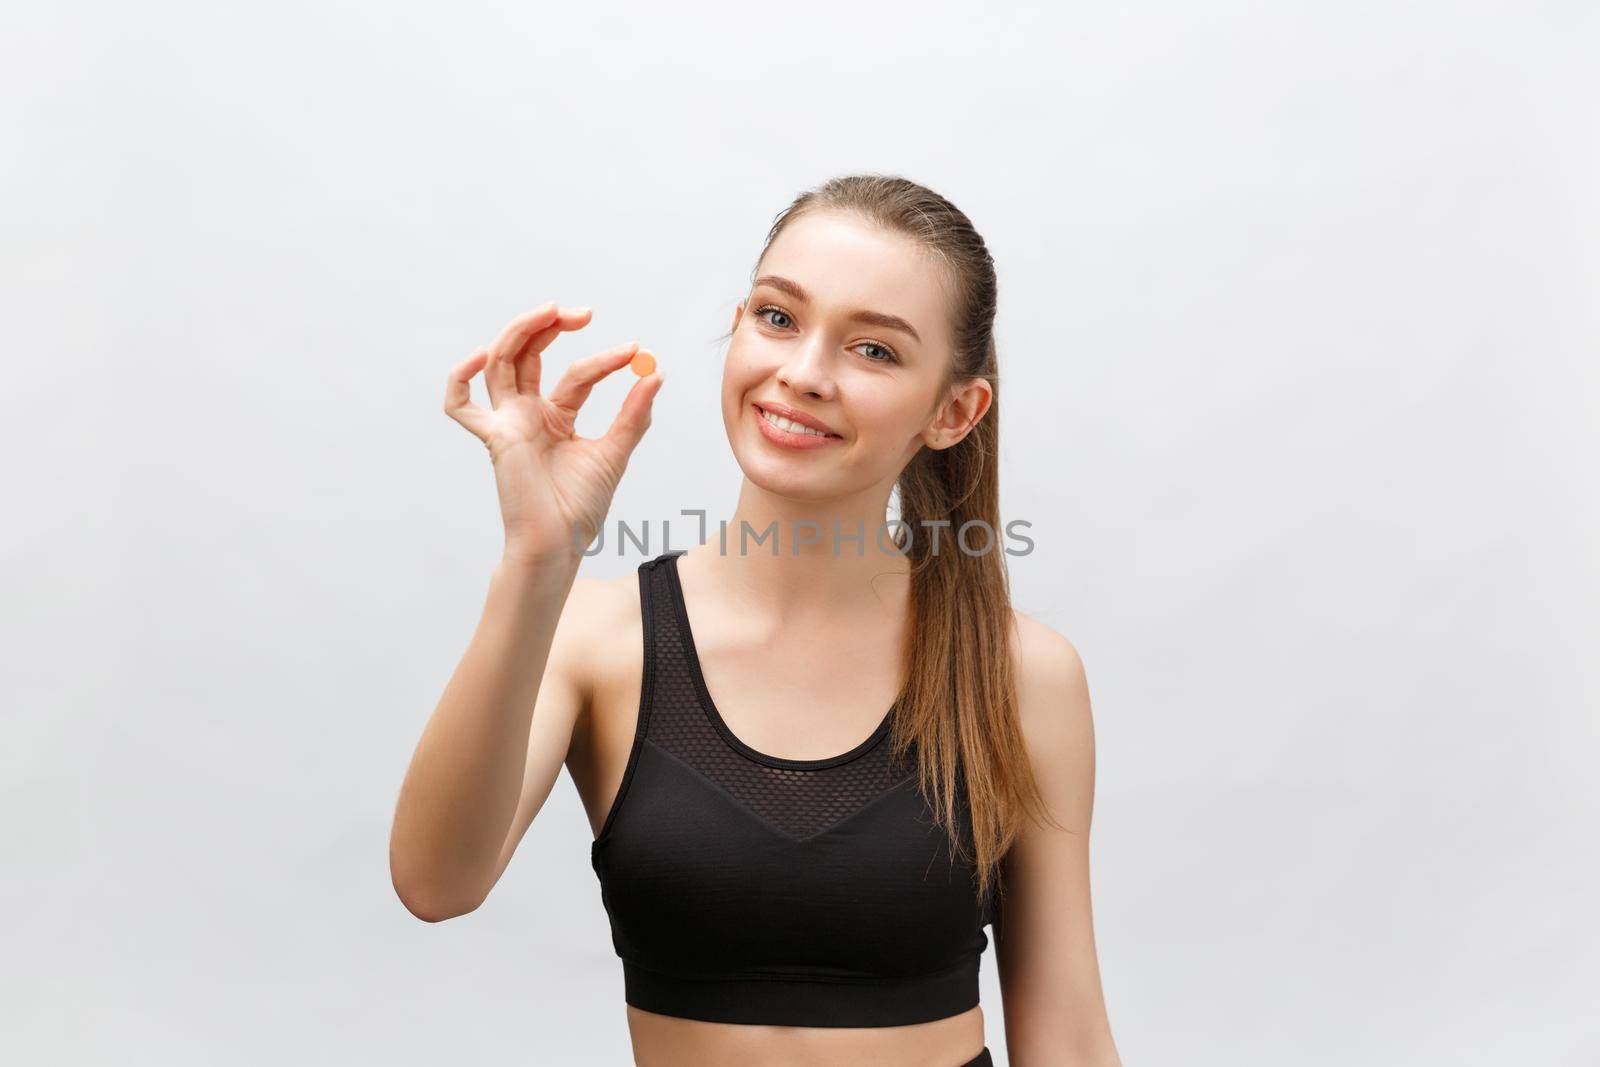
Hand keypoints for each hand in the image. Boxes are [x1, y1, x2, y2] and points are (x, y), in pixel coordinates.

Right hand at [443, 302, 661, 563]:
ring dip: (520, 331)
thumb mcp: (615, 452)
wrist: (560, 542)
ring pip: (501, 363)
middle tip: (583, 313)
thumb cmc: (582, 507)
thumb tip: (656, 375)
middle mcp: (528, 414)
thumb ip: (633, 415)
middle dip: (551, 326)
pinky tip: (481, 356)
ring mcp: (508, 423)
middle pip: (529, 354)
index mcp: (556, 416)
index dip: (604, 359)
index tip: (634, 351)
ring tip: (549, 311)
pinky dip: (461, 379)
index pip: (576, 374)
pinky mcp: (494, 438)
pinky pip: (461, 406)